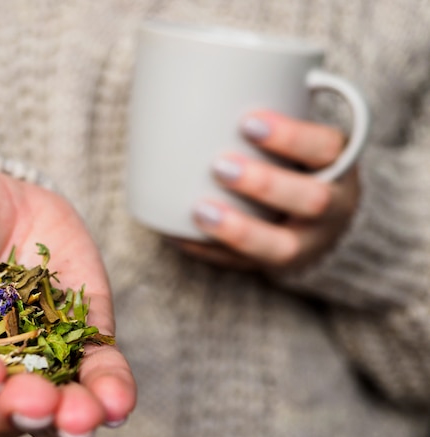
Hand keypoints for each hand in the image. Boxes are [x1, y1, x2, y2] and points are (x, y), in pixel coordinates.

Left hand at [173, 110, 358, 270]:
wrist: (322, 216)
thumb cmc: (296, 160)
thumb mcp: (298, 136)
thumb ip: (268, 114)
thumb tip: (189, 89)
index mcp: (337, 163)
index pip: (325, 147)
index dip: (290, 136)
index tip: (248, 122)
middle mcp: (333, 207)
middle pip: (311, 200)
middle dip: (264, 183)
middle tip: (219, 165)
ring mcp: (308, 243)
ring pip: (282, 248)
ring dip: (238, 229)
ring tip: (199, 210)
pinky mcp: (279, 266)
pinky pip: (247, 267)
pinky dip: (211, 253)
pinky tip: (179, 236)